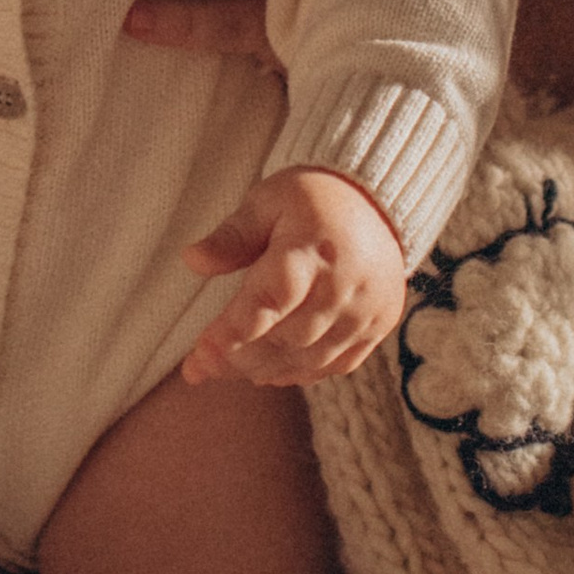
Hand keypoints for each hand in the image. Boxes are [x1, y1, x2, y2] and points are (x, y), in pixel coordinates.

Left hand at [183, 164, 408, 384]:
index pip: (272, 299)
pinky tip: (270, 372)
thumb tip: (192, 260)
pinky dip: (301, 374)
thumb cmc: (312, 199)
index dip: (235, 331)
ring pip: (311, 358)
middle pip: (288, 337)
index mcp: (314, 248)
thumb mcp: (267, 202)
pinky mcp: (380, 324)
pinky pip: (338, 364)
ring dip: (265, 369)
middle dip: (240, 357)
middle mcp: (345, 284)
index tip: (200, 352)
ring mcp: (367, 309)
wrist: (376, 201)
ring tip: (228, 370)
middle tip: (201, 366)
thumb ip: (232, 236)